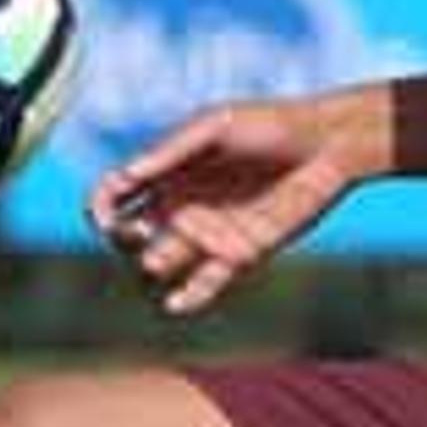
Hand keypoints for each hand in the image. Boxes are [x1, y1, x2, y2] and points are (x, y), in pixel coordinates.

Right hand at [87, 97, 364, 316]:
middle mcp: (181, 202)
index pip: (115, 194)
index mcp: (168, 168)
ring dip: (152, 264)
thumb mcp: (217, 124)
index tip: (104, 213)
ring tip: (163, 256)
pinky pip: (204, 284)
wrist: (327, 146)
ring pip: (160, 261)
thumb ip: (172, 148)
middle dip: (120, 237)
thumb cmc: (271, 123)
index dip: (99, 206)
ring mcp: (208, 231)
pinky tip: (176, 303)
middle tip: (136, 231)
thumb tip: (127, 174)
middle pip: (128, 233)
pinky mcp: (239, 255)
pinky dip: (187, 298)